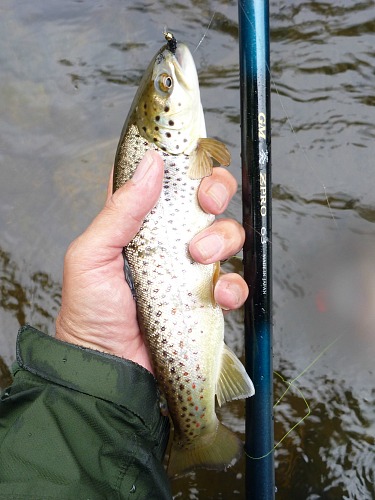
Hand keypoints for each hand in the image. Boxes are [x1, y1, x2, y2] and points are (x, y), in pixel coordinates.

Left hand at [56, 150, 247, 372]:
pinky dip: (232, 286)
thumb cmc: (90, 314)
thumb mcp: (91, 256)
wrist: (110, 369)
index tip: (190, 158)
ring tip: (199, 259)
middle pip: (205, 198)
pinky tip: (215, 295)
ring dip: (222, 238)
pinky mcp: (207, 297)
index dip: (182, 162)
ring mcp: (190, 268)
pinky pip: (235, 281)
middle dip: (215, 190)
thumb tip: (151, 164)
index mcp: (137, 223)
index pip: (165, 179)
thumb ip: (120, 210)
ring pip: (227, 233)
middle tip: (206, 203)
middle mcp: (168, 240)